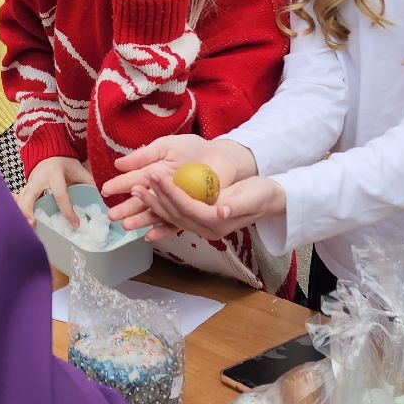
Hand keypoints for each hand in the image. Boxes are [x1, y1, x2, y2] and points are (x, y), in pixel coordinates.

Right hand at [14, 156, 92, 227]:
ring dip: (22, 214)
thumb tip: (102, 197)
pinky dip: (20, 212)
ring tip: (27, 228)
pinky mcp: (25, 188)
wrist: (49, 152)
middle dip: (28, 211)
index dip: (68, 211)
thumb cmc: (65, 163)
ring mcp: (29, 183)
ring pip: (20, 200)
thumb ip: (88, 182)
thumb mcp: (78, 169)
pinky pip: (20, 201)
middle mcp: (38, 178)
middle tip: (33, 225)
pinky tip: (23, 223)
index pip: (60, 195)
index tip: (75, 225)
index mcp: (54, 173)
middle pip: (28, 197)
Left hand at [103, 137, 280, 242]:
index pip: (187, 207)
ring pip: (171, 216)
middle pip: (174, 214)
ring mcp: (201, 226)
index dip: (169, 192)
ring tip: (136, 190)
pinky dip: (158, 212)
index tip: (154, 175)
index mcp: (217, 222)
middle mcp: (206, 228)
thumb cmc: (261, 195)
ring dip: (153, 203)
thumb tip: (222, 209)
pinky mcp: (198, 220)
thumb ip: (238, 205)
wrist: (267, 201)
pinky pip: (174, 218)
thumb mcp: (253, 197)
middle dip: (154, 199)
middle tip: (136, 184)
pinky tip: (144, 208)